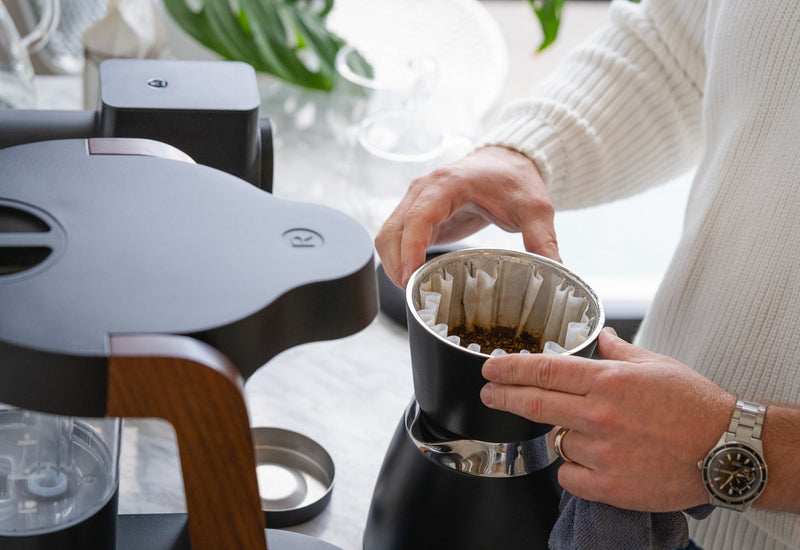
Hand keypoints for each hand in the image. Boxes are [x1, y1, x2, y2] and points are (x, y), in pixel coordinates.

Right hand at [374, 145, 560, 287]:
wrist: (507, 161)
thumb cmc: (516, 179)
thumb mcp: (535, 208)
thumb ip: (543, 239)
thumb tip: (557, 271)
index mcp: (448, 184)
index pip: (417, 218)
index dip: (410, 250)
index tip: (412, 279)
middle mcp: (423, 190)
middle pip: (392, 231)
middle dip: (397, 266)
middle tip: (414, 297)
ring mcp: (416, 201)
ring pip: (386, 236)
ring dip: (392, 265)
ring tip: (412, 293)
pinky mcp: (417, 214)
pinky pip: (395, 238)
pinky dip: (397, 260)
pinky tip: (413, 280)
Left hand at [479, 328, 735, 511]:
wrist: (728, 450)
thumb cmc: (695, 406)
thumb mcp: (657, 365)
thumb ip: (620, 352)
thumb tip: (602, 337)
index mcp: (608, 381)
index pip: (544, 370)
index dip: (509, 368)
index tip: (490, 369)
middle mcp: (599, 415)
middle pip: (534, 403)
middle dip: (502, 397)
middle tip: (488, 394)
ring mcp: (602, 452)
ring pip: (556, 442)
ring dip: (560, 436)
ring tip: (587, 435)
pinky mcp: (610, 486)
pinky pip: (568, 477)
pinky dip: (572, 469)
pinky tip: (590, 462)